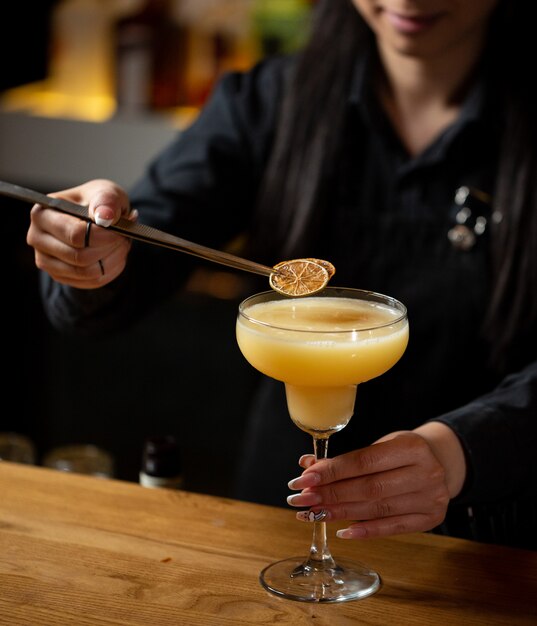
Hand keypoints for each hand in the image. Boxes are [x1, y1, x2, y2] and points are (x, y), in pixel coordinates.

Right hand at [26, 179, 135, 288]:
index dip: (103, 236)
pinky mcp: (59, 275)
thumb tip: (105, 216)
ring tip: (122, 245)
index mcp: (42, 213)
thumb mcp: (107, 193)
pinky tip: (115, 255)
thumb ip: (107, 200)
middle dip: (109, 249)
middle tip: (124, 237)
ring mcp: (46, 260)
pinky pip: (91, 282)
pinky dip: (110, 271)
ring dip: (112, 260)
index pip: (75, 234)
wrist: (99, 220)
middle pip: (79, 257)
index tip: (120, 230)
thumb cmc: (99, 204)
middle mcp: (37, 238)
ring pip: (86, 273)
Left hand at [287, 424, 465, 538]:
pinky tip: (341, 530)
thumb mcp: (380, 445)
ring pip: (377, 509)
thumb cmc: (402, 453)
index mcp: (412, 447)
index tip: (305, 478)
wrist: (441, 462)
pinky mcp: (430, 519)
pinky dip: (365, 530)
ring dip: (340, 512)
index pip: (364, 461)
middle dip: (330, 494)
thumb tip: (308, 466)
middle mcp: (425, 473)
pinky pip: (392, 528)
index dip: (332, 471)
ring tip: (313, 513)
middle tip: (302, 499)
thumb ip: (346, 458)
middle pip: (369, 488)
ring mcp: (431, 498)